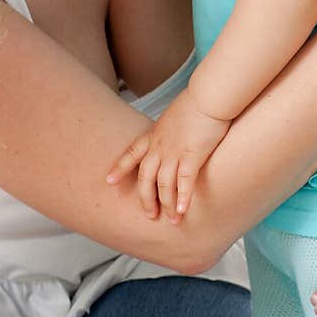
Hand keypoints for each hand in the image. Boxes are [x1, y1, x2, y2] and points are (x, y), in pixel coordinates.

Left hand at [105, 87, 230, 221]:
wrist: (208, 96)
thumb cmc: (198, 102)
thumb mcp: (176, 115)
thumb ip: (172, 128)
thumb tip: (177, 133)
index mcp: (154, 134)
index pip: (132, 153)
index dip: (120, 168)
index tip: (109, 180)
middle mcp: (160, 146)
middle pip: (146, 177)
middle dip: (146, 198)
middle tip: (149, 214)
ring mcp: (174, 152)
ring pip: (164, 185)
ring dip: (167, 205)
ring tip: (172, 221)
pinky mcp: (192, 156)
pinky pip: (184, 183)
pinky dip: (182, 199)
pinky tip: (181, 211)